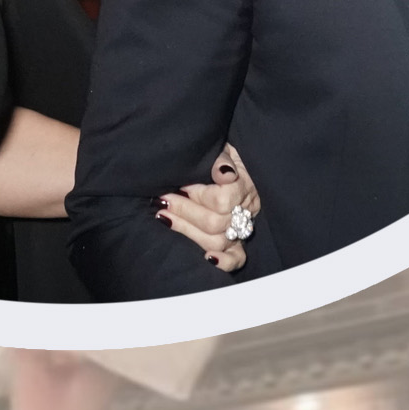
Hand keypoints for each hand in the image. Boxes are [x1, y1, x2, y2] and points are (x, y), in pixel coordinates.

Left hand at [159, 145, 257, 273]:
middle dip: (184, 212)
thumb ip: (220, 157)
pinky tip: (208, 259)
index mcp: (243, 185)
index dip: (196, 195)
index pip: (221, 201)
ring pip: (218, 241)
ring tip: (165, 217)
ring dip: (187, 231)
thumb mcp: (219, 147)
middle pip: (216, 223)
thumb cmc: (215, 155)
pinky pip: (236, 259)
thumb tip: (223, 173)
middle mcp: (245, 210)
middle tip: (163, 201)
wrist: (221, 164)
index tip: (179, 184)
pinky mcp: (236, 242)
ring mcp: (241, 228)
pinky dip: (224, 262)